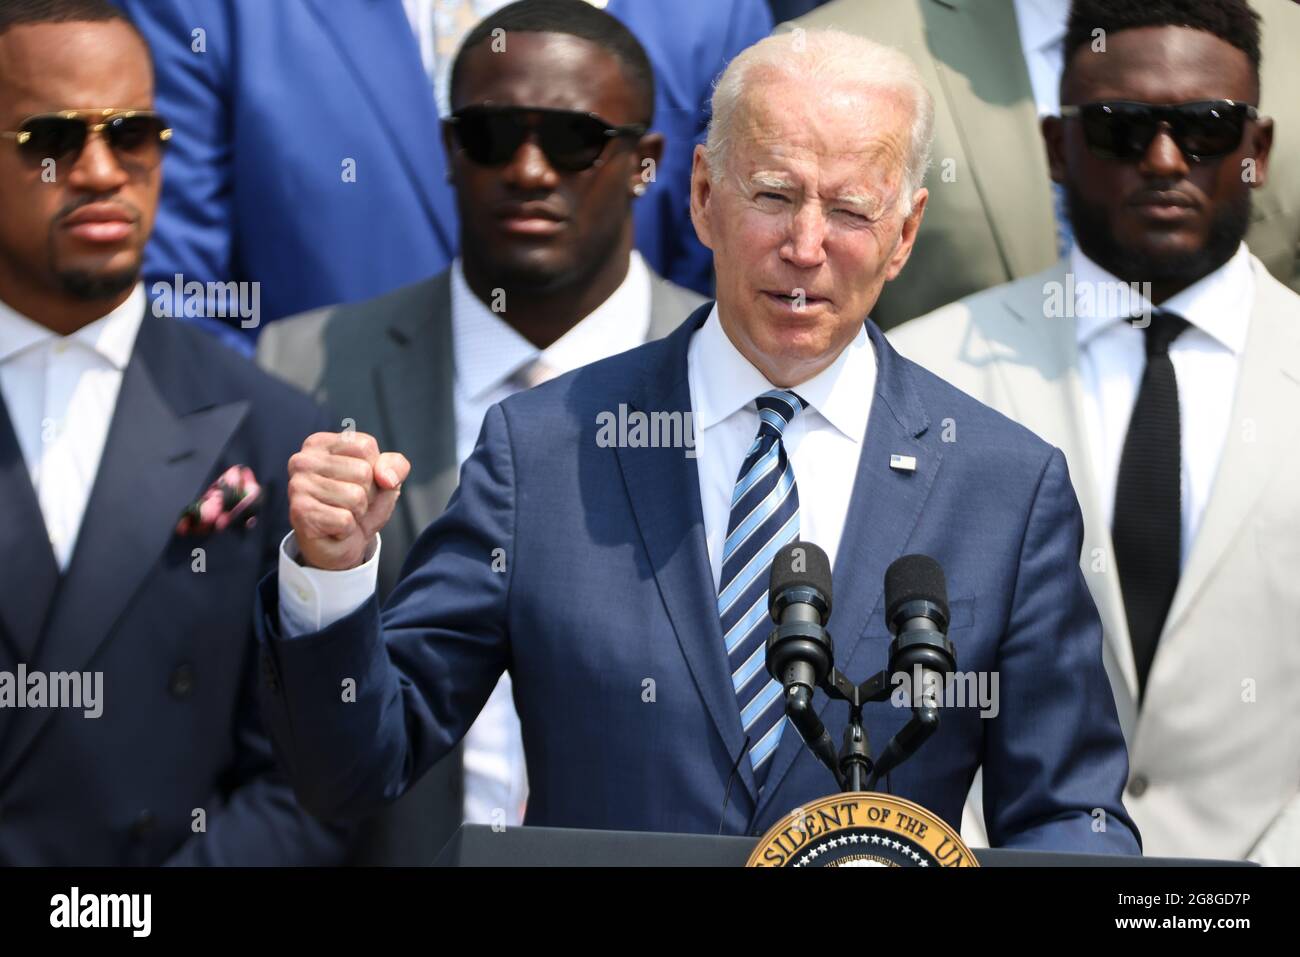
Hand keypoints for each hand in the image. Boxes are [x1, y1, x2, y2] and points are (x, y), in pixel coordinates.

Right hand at [287, 431, 409, 570]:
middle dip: (367, 493)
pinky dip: (347, 528)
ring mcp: (297, 485)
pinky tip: (334, 528)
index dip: (374, 469)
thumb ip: (395, 466)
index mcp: (320, 443)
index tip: (358, 481)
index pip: (365, 446)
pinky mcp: (300, 512)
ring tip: (344, 514)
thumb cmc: (361, 504)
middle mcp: (303, 460)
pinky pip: (345, 519)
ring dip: (357, 512)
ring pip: (355, 496)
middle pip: (362, 471)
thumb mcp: (386, 479)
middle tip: (351, 503)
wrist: (343, 544)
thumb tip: (386, 477)